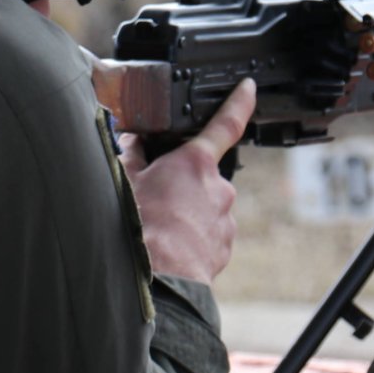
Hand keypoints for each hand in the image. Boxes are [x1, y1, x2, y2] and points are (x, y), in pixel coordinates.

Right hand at [116, 80, 255, 284]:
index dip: (238, 102)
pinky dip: (191, 237)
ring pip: (204, 207)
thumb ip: (132, 155)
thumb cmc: (139, 232)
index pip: (225, 124)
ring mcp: (224, 220)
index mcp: (195, 164)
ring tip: (157, 229)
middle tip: (153, 198)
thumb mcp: (125, 183)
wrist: (157, 284)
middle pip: (201, 175)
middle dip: (181, 182)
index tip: (248, 88)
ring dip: (185, 212)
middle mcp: (218, 189)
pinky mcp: (223, 248)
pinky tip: (169, 247)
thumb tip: (132, 141)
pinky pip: (208, 234)